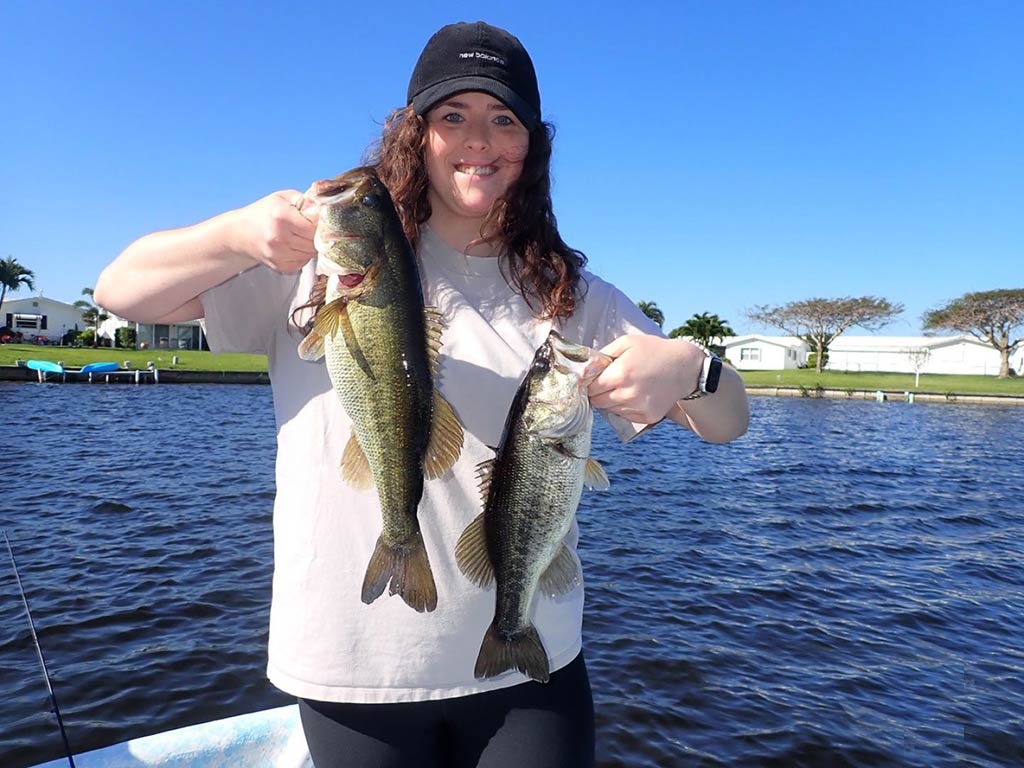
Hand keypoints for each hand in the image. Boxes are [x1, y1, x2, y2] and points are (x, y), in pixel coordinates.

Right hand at [231, 189, 319, 273]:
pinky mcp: (281, 267)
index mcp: (282, 217)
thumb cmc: (264, 212)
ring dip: (311, 245)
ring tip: (300, 235)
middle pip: (315, 241)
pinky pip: (304, 262)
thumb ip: (306, 200)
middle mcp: (280, 238)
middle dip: (317, 234)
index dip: (320, 222)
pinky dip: (303, 254)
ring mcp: (280, 255)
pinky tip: (294, 245)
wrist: (240, 233)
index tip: (319, 219)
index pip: (316, 225)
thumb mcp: (283, 198)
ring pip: (312, 253)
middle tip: (309, 227)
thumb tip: (326, 208)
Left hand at [588, 334, 704, 423]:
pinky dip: (625, 407)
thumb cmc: (654, 351)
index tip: (594, 378)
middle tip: (609, 383)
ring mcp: (638, 408)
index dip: (589, 383)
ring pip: (610, 410)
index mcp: (619, 374)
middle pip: (597, 402)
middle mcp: (627, 394)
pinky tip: (636, 394)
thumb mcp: (627, 342)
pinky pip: (625, 416)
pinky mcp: (647, 417)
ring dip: (612, 400)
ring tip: (626, 386)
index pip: (590, 388)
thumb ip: (603, 354)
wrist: (685, 368)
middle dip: (598, 393)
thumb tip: (584, 367)